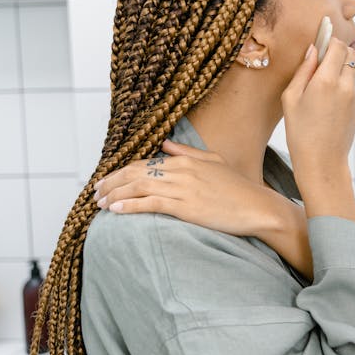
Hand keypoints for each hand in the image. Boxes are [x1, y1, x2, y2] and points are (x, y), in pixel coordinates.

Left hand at [92, 139, 292, 239]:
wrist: (258, 207)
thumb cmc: (239, 188)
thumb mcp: (215, 162)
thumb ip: (188, 152)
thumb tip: (165, 145)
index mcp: (186, 159)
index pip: (144, 162)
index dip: (121, 172)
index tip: (106, 182)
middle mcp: (181, 170)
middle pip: (136, 173)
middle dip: (111, 182)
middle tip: (95, 193)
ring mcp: (184, 188)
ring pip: (139, 187)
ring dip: (115, 194)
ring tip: (100, 203)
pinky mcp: (186, 206)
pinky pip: (151, 203)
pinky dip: (130, 205)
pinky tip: (116, 209)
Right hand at [282, 37, 354, 186]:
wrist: (322, 161)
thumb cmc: (300, 133)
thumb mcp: (291, 99)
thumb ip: (303, 70)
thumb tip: (313, 50)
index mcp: (326, 80)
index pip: (337, 46)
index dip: (329, 41)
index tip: (321, 41)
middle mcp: (345, 85)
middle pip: (349, 53)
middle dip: (337, 52)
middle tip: (320, 62)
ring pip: (353, 68)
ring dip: (341, 67)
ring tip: (323, 82)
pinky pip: (352, 85)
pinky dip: (343, 84)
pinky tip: (328, 100)